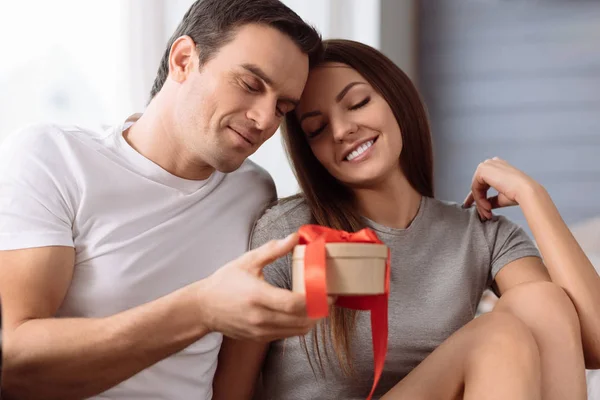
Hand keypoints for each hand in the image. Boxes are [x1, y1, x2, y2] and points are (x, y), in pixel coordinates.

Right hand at [197, 233, 318, 340]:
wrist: (204, 307)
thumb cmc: (225, 282)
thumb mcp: (247, 261)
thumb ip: (272, 250)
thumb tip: (294, 237)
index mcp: (257, 296)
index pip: (293, 303)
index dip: (315, 300)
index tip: (327, 292)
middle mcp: (260, 317)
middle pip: (301, 320)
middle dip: (320, 310)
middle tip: (329, 297)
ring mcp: (260, 330)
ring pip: (297, 331)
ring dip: (313, 320)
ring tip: (319, 305)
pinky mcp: (260, 338)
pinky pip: (288, 334)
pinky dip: (300, 325)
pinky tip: (303, 313)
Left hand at [463, 157, 539, 219]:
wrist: (526, 190)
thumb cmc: (519, 193)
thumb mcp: (501, 197)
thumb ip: (491, 199)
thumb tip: (485, 205)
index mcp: (497, 167)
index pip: (482, 181)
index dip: (477, 195)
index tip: (473, 205)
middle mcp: (491, 164)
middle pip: (478, 185)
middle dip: (479, 202)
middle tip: (483, 215)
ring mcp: (486, 165)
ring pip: (476, 188)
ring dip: (480, 203)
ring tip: (487, 213)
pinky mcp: (482, 170)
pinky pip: (475, 188)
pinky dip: (480, 200)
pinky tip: (488, 207)